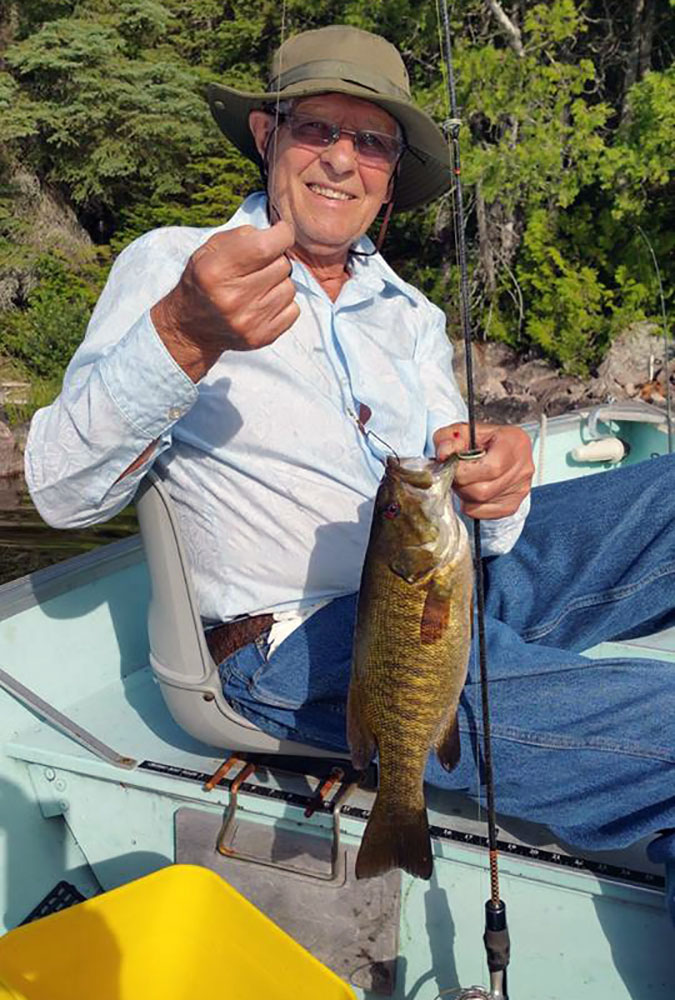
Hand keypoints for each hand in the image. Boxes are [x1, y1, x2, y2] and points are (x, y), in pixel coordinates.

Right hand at [151, 220, 298, 379]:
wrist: (191, 327)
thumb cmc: (205, 280)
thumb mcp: (211, 249)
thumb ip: (243, 236)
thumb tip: (279, 232)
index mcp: (216, 270)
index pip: (265, 246)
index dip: (282, 235)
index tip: (281, 233)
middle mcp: (232, 298)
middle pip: (282, 266)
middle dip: (277, 260)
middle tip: (261, 266)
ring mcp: (248, 321)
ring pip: (290, 288)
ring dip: (280, 283)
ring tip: (260, 286)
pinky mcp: (261, 338)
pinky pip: (293, 310)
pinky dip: (283, 304)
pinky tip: (265, 303)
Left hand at [434, 422, 533, 518]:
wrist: (498, 447)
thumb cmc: (482, 439)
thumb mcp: (462, 431)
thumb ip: (448, 439)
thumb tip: (444, 454)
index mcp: (514, 443)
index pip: (491, 468)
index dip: (464, 471)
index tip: (452, 466)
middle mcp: (523, 468)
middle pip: (483, 490)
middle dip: (460, 484)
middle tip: (455, 473)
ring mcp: (520, 489)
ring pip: (480, 503)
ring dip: (463, 493)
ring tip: (464, 479)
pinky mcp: (512, 505)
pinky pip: (482, 512)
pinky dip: (470, 503)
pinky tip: (471, 488)